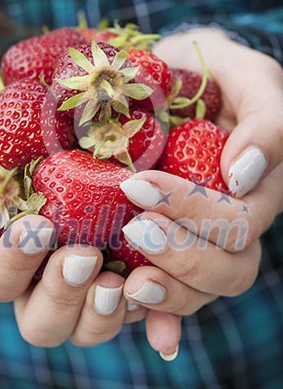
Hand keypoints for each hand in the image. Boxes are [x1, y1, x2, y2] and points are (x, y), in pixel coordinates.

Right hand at [0, 104, 145, 347]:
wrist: (48, 117)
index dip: (13, 265)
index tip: (38, 227)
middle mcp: (37, 282)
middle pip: (41, 322)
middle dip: (61, 296)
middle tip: (83, 256)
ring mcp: (82, 281)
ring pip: (87, 327)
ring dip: (101, 314)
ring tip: (116, 281)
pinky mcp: (123, 272)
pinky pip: (138, 308)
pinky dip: (150, 313)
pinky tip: (158, 298)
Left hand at [119, 28, 282, 352]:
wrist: (169, 81)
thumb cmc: (211, 74)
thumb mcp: (247, 76)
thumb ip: (266, 119)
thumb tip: (245, 174)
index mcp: (257, 188)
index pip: (240, 220)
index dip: (194, 212)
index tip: (138, 186)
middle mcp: (234, 223)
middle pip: (228, 268)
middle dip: (181, 256)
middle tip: (133, 228)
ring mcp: (201, 240)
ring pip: (201, 291)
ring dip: (166, 290)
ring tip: (122, 280)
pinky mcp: (166, 247)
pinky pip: (168, 292)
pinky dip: (155, 313)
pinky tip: (129, 308)